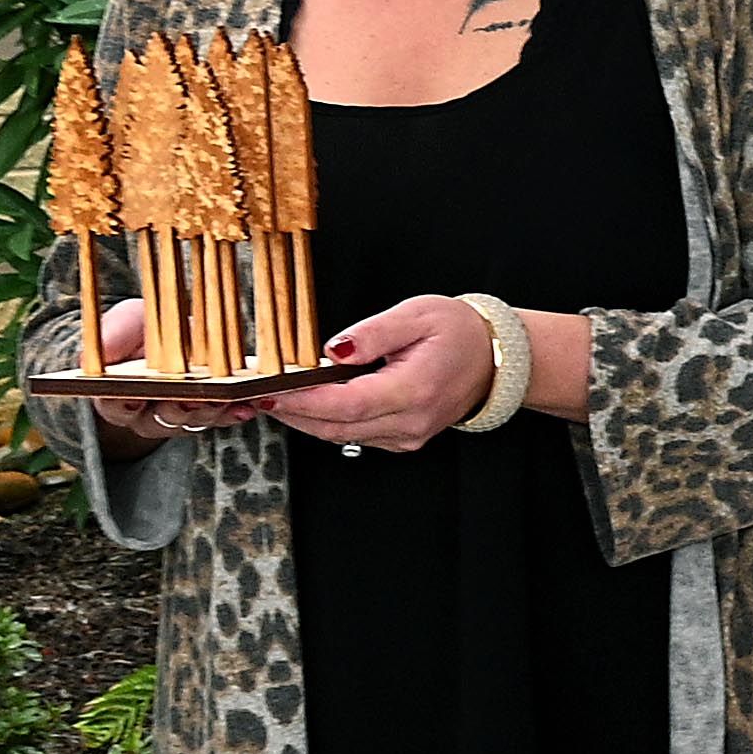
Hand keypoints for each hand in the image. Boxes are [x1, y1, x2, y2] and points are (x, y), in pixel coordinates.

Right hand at [86, 299, 262, 442]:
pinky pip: (221, 418)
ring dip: (210, 411)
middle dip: (176, 409)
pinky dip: (235, 411)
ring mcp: (178, 416)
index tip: (135, 395)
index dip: (124, 403)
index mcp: (115, 394)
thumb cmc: (145, 327)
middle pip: (158, 420)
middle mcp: (145, 413)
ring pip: (192, 422)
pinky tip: (250, 403)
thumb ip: (113, 335)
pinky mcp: (207, 414)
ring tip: (226, 397)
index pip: (114, 405)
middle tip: (191, 398)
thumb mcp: (128, 321)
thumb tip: (92, 354)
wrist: (174, 331)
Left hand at [271, 296, 496, 455]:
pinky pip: (356, 436)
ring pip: (342, 436)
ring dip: (305, 421)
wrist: (495, 359)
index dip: (304, 401)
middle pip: (337, 427)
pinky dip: (327, 423)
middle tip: (257, 396)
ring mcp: (408, 435)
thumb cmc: (459, 332)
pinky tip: (307, 405)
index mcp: (414, 390)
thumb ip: (372, 333)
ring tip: (273, 399)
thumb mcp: (416, 315)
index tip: (272, 391)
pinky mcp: (404, 439)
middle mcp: (411, 421)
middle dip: (293, 413)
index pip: (347, 404)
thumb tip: (333, 350)